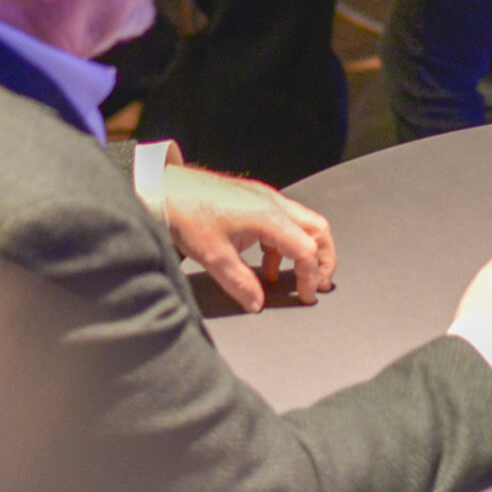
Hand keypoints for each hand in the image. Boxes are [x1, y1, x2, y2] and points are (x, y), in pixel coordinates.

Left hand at [164, 164, 335, 311]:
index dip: (311, 276)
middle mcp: (273, 203)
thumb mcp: (214, 257)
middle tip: (318, 283)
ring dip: (303, 251)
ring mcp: (265, 198)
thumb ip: (240, 283)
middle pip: (318, 229)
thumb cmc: (189, 214)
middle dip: (324, 258)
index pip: (307, 249)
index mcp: (269, 217)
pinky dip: (283, 244)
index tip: (306, 296)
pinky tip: (266, 264)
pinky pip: (282, 222)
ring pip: (302, 223)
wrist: (167, 188)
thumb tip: (257, 303)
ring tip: (290, 277)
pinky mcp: (255, 199)